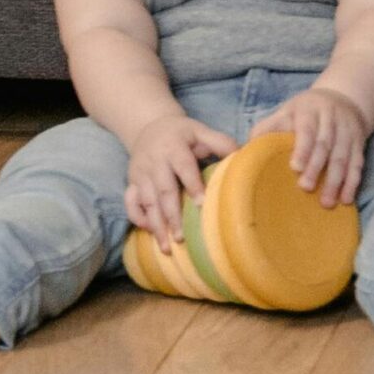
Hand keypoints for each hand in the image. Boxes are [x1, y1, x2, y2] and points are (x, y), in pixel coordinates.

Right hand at [126, 112, 238, 249]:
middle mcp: (155, 161)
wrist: (147, 125)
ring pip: (147, 201)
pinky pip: (130, 202)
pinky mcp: (131, 181)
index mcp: (174, 147)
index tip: (202, 204)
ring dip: (156, 225)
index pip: (183, 167)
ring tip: (166, 247)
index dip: (192, 184)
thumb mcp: (199, 130)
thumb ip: (220, 142)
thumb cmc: (181, 133)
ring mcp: (140, 173)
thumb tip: (243, 155)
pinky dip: (137, 217)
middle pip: (163, 190)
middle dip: (172, 215)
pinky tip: (149, 231)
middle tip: (182, 238)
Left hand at [249, 87, 367, 207]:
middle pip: (325, 145)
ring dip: (336, 181)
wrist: (343, 98)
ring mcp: (348, 131)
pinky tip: (346, 199)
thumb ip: (267, 128)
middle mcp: (331, 119)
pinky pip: (357, 165)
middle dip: (317, 168)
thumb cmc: (305, 111)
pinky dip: (352, 183)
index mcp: (309, 110)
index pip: (307, 130)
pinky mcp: (359, 144)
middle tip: (306, 189)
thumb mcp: (286, 112)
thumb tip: (243, 151)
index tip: (295, 168)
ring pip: (343, 157)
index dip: (302, 149)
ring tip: (326, 203)